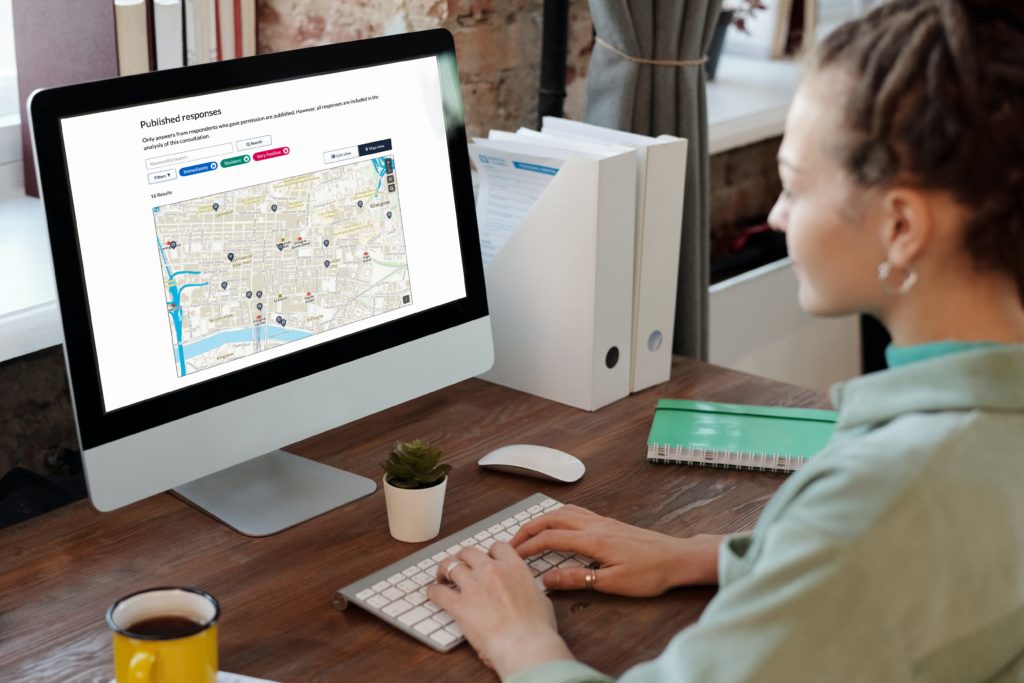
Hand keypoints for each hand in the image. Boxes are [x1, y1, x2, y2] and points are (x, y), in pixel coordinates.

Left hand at [428, 544, 574, 677]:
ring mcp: (474, 585)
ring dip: (444, 570)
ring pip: (450, 565)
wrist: (525, 644)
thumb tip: (527, 592)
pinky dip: (433, 591)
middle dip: (463, 557)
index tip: (486, 559)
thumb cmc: (537, 628)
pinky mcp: (459, 604)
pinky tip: (433, 594)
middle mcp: (492, 570)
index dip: (490, 552)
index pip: (497, 547)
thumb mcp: (540, 600)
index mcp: (514, 567)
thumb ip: (528, 589)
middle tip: (460, 565)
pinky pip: (438, 592)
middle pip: (469, 552)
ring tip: (442, 576)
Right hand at [511, 505, 722, 596]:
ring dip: (543, 519)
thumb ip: (578, 579)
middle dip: (528, 528)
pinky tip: (559, 524)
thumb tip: (547, 578)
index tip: (512, 556)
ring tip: (529, 532)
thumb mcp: (613, 583)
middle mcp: (595, 524)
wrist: (678, 557)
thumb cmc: (651, 573)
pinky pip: (576, 511)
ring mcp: (603, 520)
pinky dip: (559, 515)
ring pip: (564, 511)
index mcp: (593, 539)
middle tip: (512, 541)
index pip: (550, 538)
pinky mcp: (610, 522)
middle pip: (552, 518)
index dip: (527, 546)